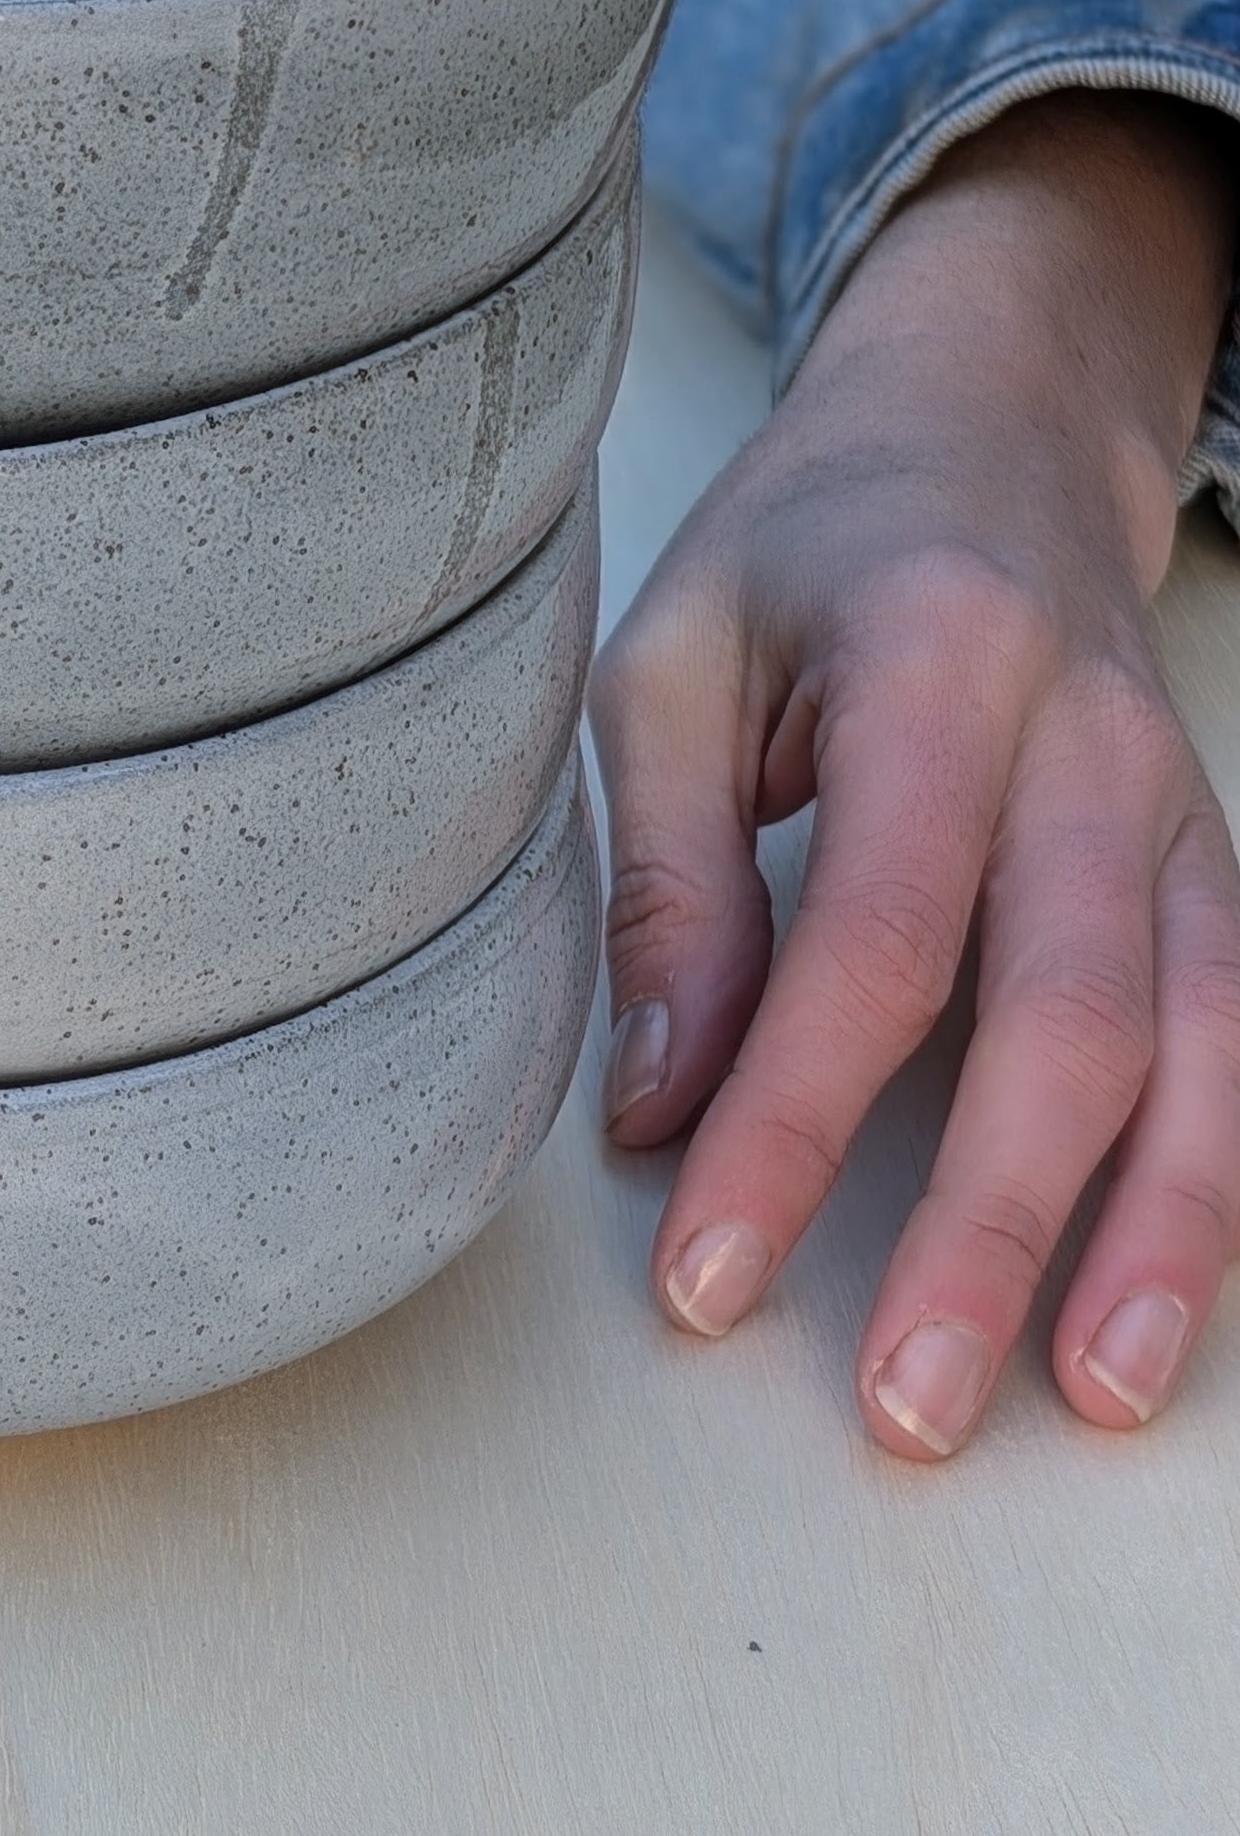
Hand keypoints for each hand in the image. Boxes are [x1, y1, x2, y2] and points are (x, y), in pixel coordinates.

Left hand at [595, 91, 1239, 1457]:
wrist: (979, 430)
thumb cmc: (800, 549)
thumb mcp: (672, 664)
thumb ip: (668, 880)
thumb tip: (654, 1109)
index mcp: (934, 672)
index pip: (871, 940)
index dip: (792, 1122)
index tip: (705, 1272)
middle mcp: (1090, 749)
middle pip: (1062, 1018)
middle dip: (987, 1226)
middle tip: (904, 1405)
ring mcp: (1181, 809)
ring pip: (1194, 1047)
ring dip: (1149, 1235)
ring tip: (1081, 1397)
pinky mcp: (1212, 860)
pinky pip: (1239, 1032)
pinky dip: (1218, 1173)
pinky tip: (1168, 1296)